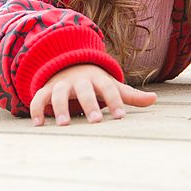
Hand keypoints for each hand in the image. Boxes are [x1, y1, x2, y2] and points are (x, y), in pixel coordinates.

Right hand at [29, 64, 157, 125]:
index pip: (109, 88)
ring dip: (60, 108)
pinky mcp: (46, 90)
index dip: (115, 101)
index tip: (121, 117)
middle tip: (95, 121)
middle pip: (84, 90)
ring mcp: (61, 84)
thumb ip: (130, 96)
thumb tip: (154, 99)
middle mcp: (79, 80)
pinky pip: (39, 98)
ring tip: (64, 125)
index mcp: (98, 79)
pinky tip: (38, 125)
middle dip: (89, 104)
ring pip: (59, 93)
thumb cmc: (95, 83)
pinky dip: (36, 110)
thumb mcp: (111, 86)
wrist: (68, 65)